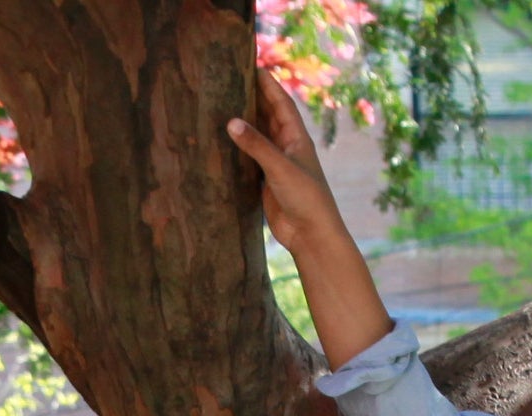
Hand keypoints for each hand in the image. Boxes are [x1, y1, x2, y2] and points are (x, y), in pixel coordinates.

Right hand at [224, 71, 392, 368]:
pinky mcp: (266, 183)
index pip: (280, 102)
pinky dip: (237, 150)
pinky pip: (249, 160)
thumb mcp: (280, 168)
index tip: (251, 64)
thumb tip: (231, 121)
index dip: (267, 83)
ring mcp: (276, 165)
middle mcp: (287, 147)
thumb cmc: (305, 198)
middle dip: (252, 98)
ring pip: (257, 138)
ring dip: (243, 124)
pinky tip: (222, 143)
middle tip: (230, 80)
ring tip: (220, 105)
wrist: (311, 235)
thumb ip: (256, 145)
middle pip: (267, 116)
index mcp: (296, 137)